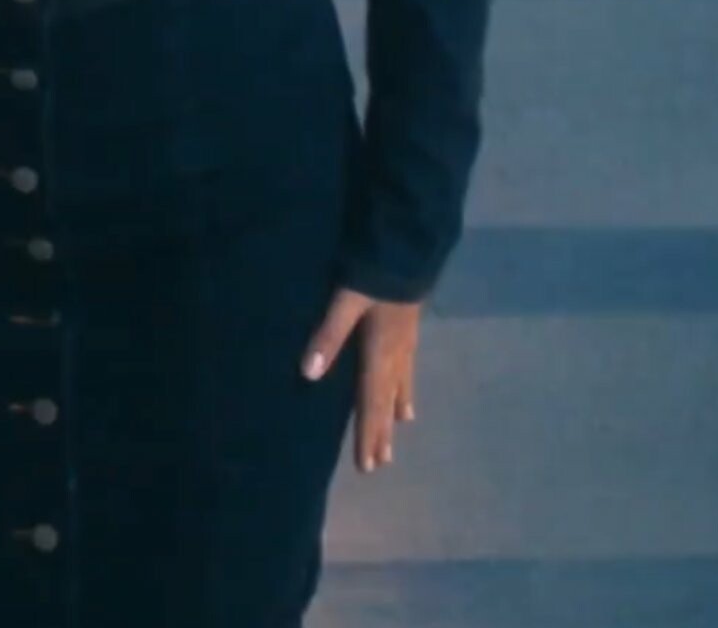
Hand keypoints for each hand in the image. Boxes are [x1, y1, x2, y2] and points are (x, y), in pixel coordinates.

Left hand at [299, 285, 420, 473]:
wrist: (407, 251)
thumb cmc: (374, 276)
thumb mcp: (346, 302)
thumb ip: (328, 335)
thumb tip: (308, 375)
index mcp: (379, 355)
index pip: (371, 403)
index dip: (369, 435)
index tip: (368, 466)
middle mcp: (395, 356)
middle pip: (386, 401)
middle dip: (382, 431)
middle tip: (380, 463)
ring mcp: (405, 343)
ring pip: (399, 386)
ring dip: (394, 411)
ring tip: (398, 429)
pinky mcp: (409, 328)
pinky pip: (408, 369)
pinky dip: (406, 386)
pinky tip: (408, 391)